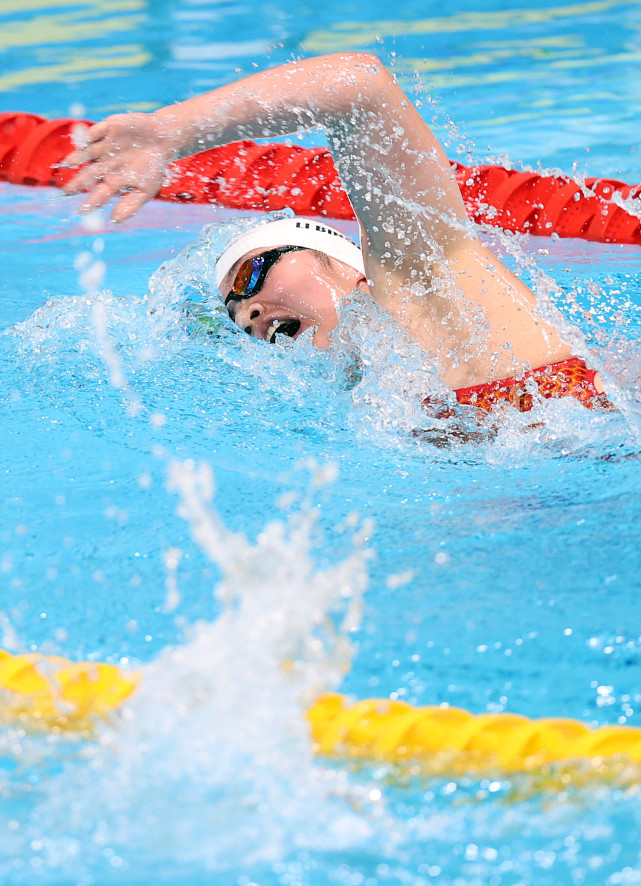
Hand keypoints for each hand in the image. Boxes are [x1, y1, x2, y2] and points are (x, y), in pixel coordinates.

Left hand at [62, 112, 176, 221]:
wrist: (162, 138)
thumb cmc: (154, 166)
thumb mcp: (145, 190)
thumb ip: (130, 205)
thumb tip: (114, 222)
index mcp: (112, 180)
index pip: (98, 194)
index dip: (90, 203)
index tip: (81, 213)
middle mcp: (104, 164)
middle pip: (88, 175)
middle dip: (77, 183)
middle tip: (66, 192)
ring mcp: (104, 146)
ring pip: (87, 153)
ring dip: (77, 158)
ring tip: (68, 164)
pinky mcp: (107, 129)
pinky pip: (95, 132)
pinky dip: (88, 137)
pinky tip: (81, 142)